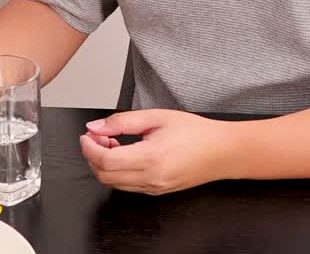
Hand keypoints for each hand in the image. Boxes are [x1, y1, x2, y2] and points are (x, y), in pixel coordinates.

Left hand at [80, 110, 234, 194]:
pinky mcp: (157, 192)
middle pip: (104, 176)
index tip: (87, 135)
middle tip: (97, 136)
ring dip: (104, 165)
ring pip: (113, 183)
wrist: (222, 152)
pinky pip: (127, 186)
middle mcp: (151, 178)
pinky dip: (117, 172)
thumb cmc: (196, 132)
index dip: (89, 147)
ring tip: (112, 143)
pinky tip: (124, 154)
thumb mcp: (157, 117)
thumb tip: (97, 127)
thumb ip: (123, 122)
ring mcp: (154, 189)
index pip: (105, 160)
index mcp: (151, 158)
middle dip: (93, 156)